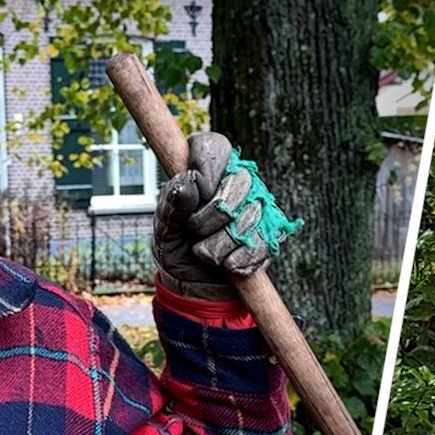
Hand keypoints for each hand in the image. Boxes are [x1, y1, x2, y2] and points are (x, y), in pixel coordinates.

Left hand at [153, 132, 298, 299]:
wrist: (194, 288)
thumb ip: (171, 206)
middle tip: (195, 230)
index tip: (196, 192)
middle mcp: (235, 183)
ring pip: (251, 215)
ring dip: (222, 243)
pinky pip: (263, 242)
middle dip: (213, 214)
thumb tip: (188, 183)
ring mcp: (257, 208)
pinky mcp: (270, 235)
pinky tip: (228, 266)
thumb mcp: (164, 230)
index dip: (206, 167)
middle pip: (239, 180)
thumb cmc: (177, 250)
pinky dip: (240, 259)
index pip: (214, 146)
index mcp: (205, 171)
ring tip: (206, 255)